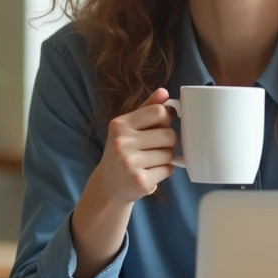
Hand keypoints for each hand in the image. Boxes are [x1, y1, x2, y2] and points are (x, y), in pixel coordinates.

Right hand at [87, 88, 176, 204]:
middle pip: (169, 134)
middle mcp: (122, 143)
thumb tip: (164, 92)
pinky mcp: (140, 181)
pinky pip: (168, 170)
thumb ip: (147, 108)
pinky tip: (150, 172)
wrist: (108, 185)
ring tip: (150, 161)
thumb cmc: (122, 152)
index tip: (159, 126)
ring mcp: (130, 163)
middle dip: (167, 142)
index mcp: (120, 125)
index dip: (165, 120)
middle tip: (154, 148)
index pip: (159, 112)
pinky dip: (164, 171)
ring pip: (169, 154)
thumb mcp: (129, 127)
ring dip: (166, 158)